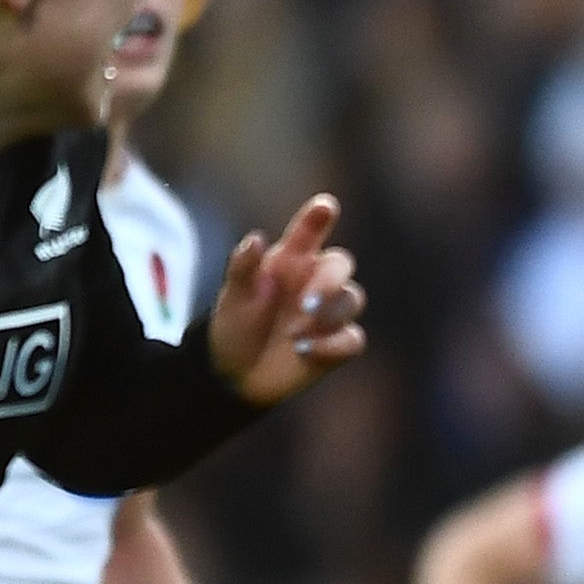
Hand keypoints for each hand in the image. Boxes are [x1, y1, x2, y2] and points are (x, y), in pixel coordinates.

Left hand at [208, 195, 367, 406]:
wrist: (235, 377)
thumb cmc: (234, 328)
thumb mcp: (230, 298)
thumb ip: (242, 268)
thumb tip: (256, 240)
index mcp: (290, 263)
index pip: (309, 234)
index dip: (318, 218)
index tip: (325, 205)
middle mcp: (314, 283)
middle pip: (342, 265)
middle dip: (330, 281)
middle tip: (306, 303)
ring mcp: (329, 314)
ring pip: (352, 301)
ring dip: (326, 316)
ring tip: (293, 336)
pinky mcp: (338, 345)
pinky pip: (352, 339)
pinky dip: (331, 345)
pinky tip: (303, 352)